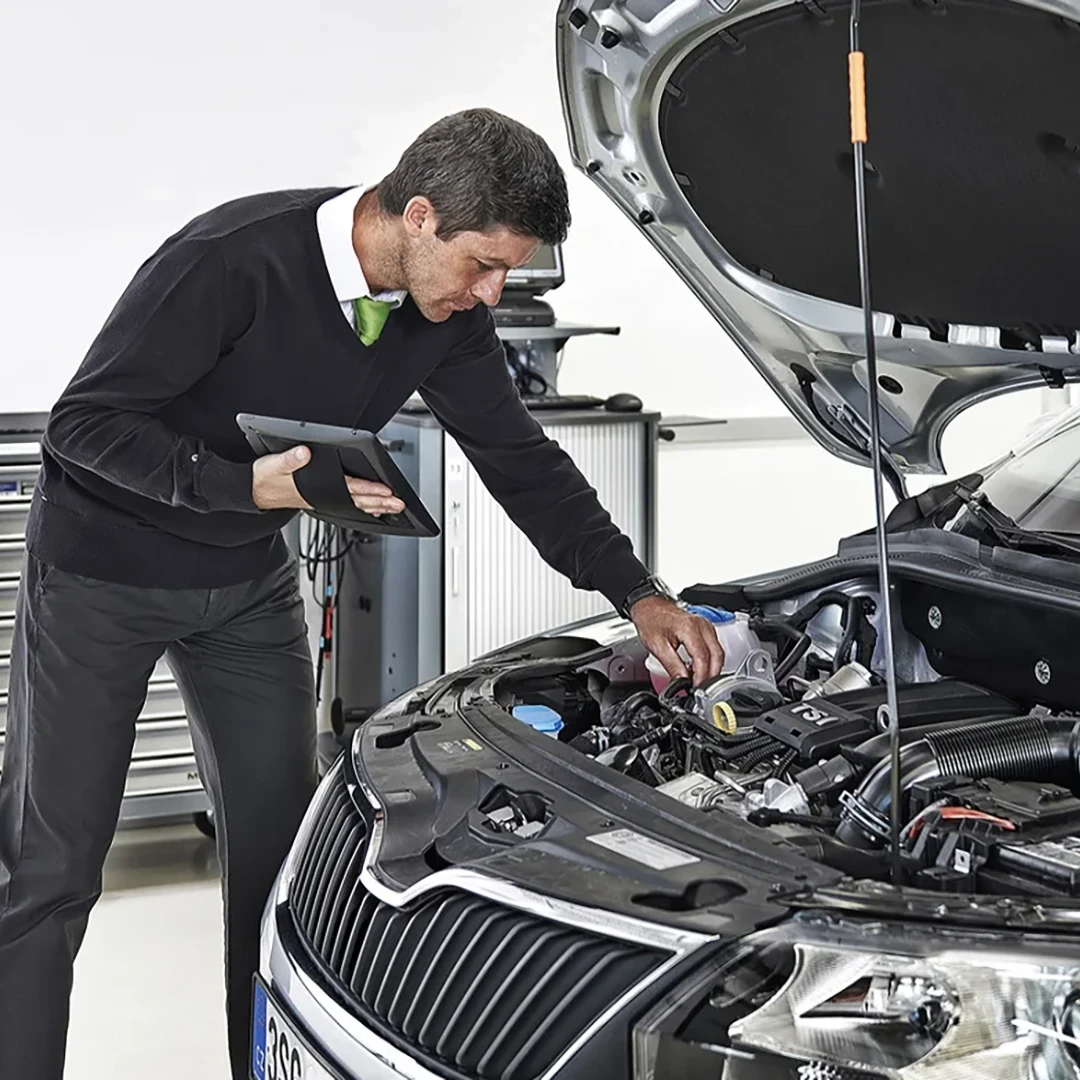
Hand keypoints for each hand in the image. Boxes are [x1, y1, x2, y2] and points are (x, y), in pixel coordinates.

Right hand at [252, 446, 405, 515]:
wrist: (254, 492)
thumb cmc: (264, 478)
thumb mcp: (274, 465)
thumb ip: (290, 459)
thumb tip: (304, 453)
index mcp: (318, 489)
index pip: (350, 489)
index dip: (369, 490)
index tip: (387, 492)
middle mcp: (325, 497)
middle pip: (359, 501)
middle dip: (381, 503)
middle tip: (400, 504)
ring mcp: (325, 500)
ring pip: (356, 506)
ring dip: (376, 507)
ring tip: (394, 509)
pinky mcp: (323, 500)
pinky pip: (348, 506)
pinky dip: (363, 508)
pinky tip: (372, 509)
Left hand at [630, 596, 724, 687]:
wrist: (649, 607)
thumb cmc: (651, 620)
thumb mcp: (657, 647)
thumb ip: (672, 666)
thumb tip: (682, 681)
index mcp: (689, 628)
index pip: (702, 657)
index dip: (701, 676)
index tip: (695, 688)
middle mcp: (702, 626)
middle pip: (716, 656)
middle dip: (710, 675)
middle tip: (699, 688)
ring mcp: (706, 626)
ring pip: (718, 652)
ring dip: (712, 669)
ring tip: (698, 681)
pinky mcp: (706, 629)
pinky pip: (714, 648)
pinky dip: (710, 661)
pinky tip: (699, 669)